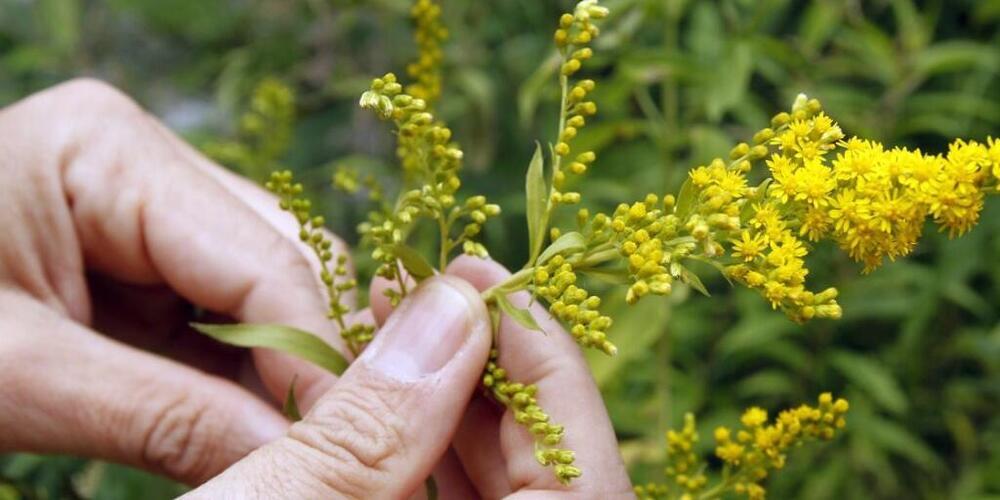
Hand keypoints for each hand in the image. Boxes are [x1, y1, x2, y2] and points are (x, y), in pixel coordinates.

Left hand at [0, 79, 351, 483]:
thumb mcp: (14, 377)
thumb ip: (164, 417)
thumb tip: (296, 462)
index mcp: (108, 152)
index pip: (262, 259)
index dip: (314, 360)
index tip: (344, 448)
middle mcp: (144, 167)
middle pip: (276, 267)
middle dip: (301, 367)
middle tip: (324, 455)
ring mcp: (145, 214)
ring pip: (261, 299)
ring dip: (275, 378)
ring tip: (288, 447)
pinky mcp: (137, 265)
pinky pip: (220, 321)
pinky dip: (239, 380)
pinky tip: (251, 426)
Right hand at [188, 258, 632, 498]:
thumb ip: (376, 422)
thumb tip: (456, 305)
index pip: (584, 490)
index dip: (550, 371)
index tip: (490, 285)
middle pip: (549, 484)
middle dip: (494, 374)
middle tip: (431, 290)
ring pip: (490, 494)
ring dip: (452, 403)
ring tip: (392, 320)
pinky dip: (416, 447)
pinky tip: (374, 389)